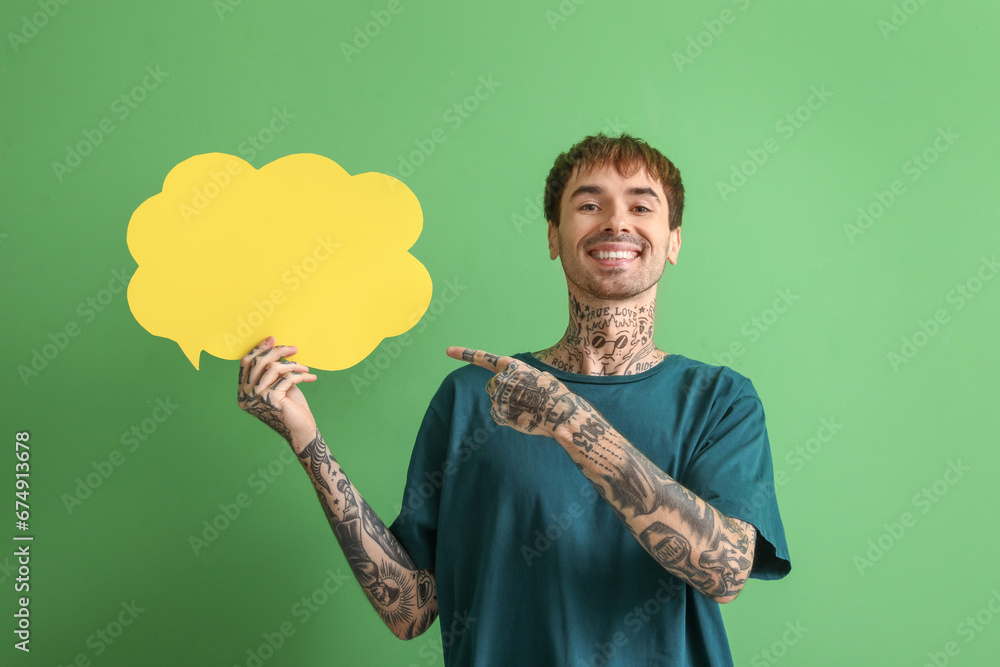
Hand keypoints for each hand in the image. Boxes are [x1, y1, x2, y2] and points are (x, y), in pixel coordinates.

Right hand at [238, 336, 317, 443]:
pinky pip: (286, 378)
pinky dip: (300, 376)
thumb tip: (275, 347)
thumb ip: (272, 370)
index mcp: (243, 391)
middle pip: (259, 362)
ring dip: (293, 365)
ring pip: (273, 368)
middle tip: (295, 349)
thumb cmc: (291, 406)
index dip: (259, 348)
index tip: (273, 338)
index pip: (246, 363)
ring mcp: (256, 398)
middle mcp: (245, 395)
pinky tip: (310, 378)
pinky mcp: (271, 400)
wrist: (301, 429)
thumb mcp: (279, 384)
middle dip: (278, 351)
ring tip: (305, 369)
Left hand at [446, 347, 588, 438]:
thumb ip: (524, 376)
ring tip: (526, 407)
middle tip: (523, 398)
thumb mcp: (539, 375)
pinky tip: (522, 416)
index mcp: (509, 366)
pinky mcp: (497, 412)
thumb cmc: (553, 393)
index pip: (482, 358)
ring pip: (496, 401)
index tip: (448, 350)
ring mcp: (496, 396)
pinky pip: (498, 415)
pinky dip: (508, 418)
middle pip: (492, 386)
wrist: (559, 412)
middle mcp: (499, 378)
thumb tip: (525, 382)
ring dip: (507, 405)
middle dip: (502, 392)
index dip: (464, 353)